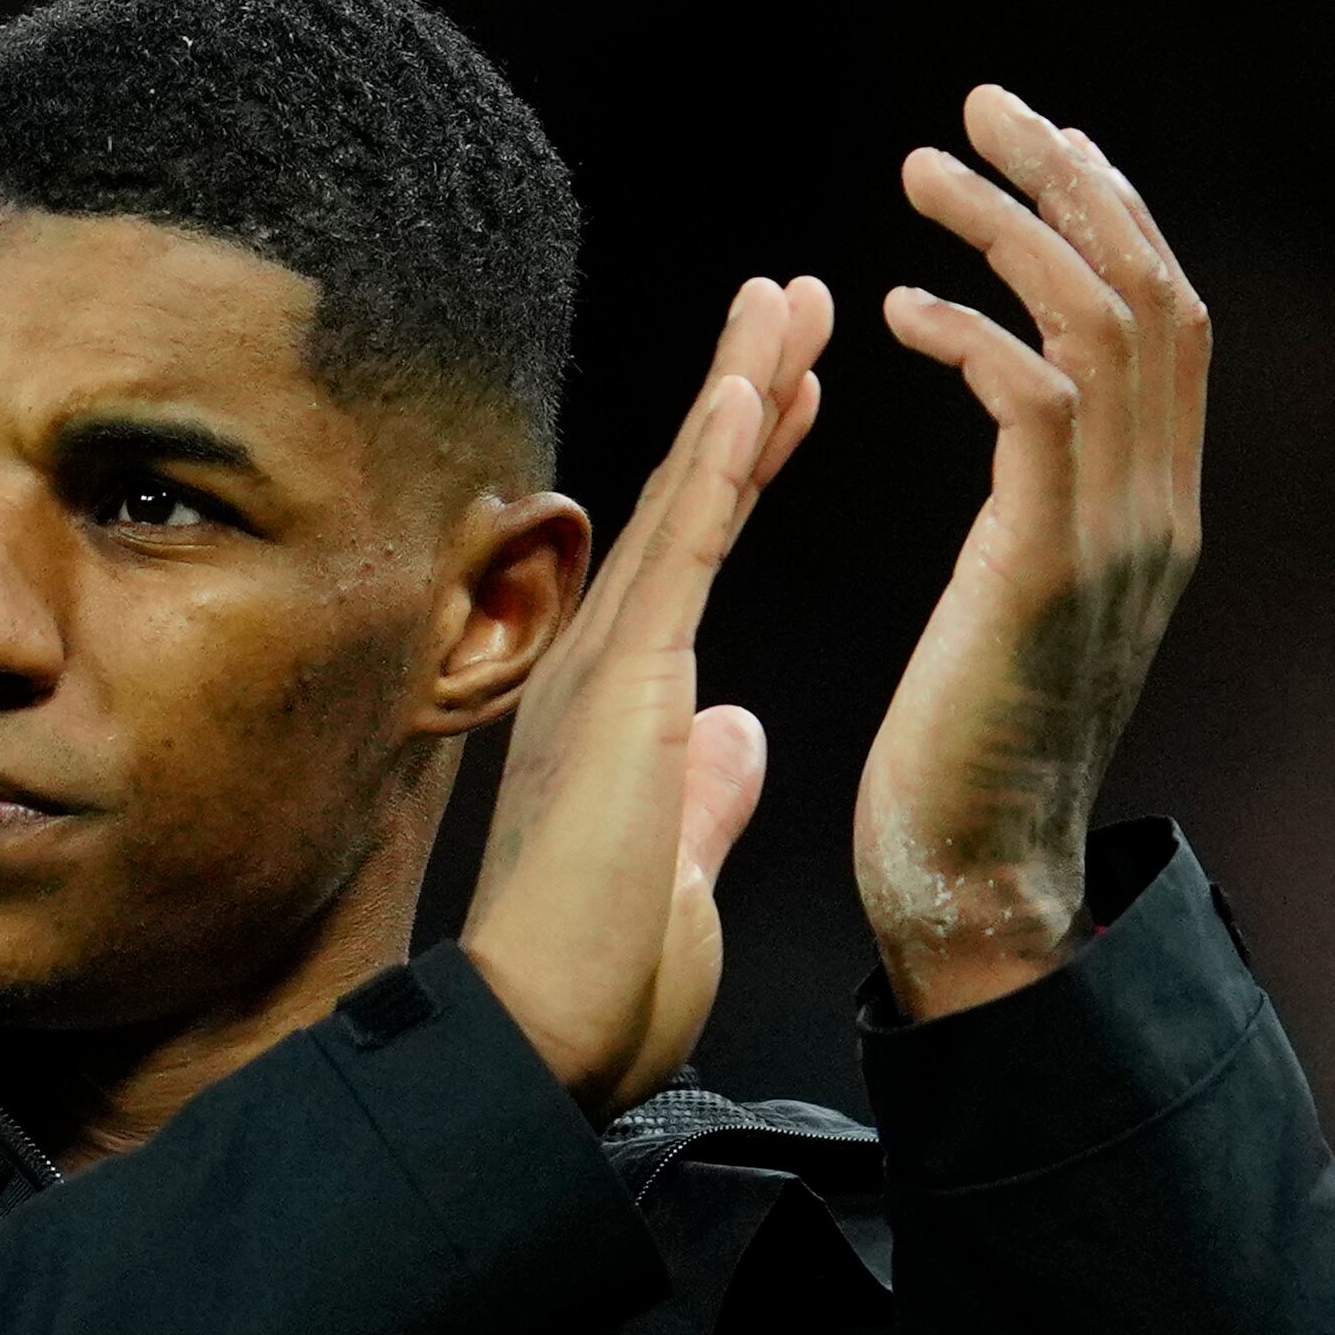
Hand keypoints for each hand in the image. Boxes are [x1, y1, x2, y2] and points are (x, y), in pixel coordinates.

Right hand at [461, 278, 830, 1114]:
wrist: (539, 1038)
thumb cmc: (595, 984)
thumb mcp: (677, 866)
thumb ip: (704, 790)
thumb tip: (738, 735)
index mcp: (619, 710)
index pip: (695, 560)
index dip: (744, 470)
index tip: (789, 396)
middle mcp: (598, 668)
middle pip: (687, 502)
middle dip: (746, 394)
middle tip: (795, 297)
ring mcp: (605, 670)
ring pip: (687, 501)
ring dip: (739, 390)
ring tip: (790, 296)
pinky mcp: (627, 691)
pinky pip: (684, 556)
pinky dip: (720, 466)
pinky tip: (756, 384)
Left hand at [859, 90, 1207, 1016]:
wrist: (972, 893)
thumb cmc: (959, 774)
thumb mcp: (1019, 615)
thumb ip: (1042, 522)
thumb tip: (1031, 449)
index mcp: (1154, 516)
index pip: (1166, 322)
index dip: (1108, 216)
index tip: (1032, 144)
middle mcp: (1160, 511)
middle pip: (1152, 288)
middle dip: (1070, 179)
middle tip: (980, 106)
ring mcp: (1117, 538)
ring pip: (1104, 322)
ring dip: (1010, 228)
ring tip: (921, 169)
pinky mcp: (1045, 569)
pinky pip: (1035, 403)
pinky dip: (971, 334)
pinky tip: (894, 314)